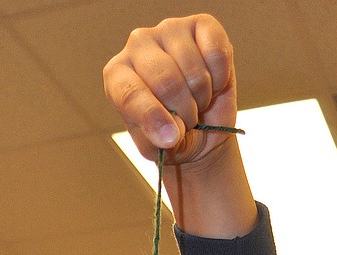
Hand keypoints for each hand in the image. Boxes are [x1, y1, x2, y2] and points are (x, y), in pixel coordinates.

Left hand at [103, 15, 236, 165]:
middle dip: (183, 111)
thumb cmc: (171, 133)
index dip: (153, 118)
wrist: (202, 128)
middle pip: (165, 81)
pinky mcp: (201, 24)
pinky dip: (220, 79)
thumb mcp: (157, 147)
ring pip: (194, 71)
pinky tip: (212, 82)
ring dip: (202, 97)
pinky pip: (217, 55)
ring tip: (197, 101)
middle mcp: (138, 45)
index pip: (129, 93)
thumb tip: (172, 134)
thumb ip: (157, 140)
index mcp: (117, 76)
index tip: (170, 138)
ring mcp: (169, 30)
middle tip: (187, 121)